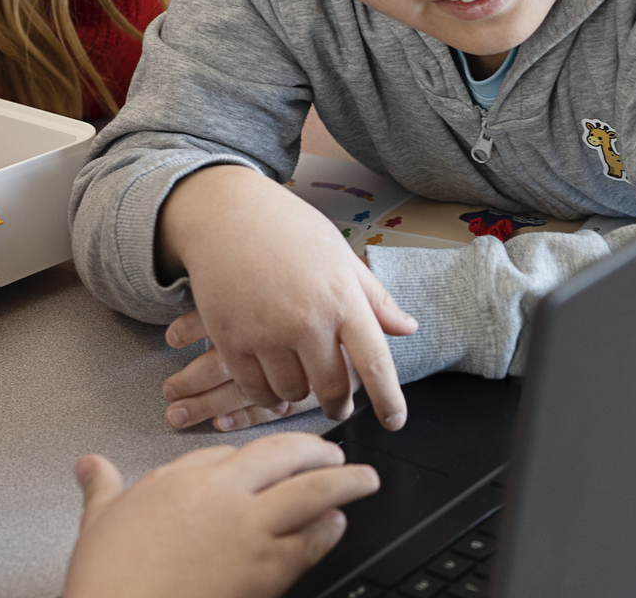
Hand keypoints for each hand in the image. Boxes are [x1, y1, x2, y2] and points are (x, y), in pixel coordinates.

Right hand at [62, 433, 379, 597]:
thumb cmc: (111, 580)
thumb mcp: (100, 521)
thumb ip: (103, 487)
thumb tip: (89, 466)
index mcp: (183, 478)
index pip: (235, 450)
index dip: (261, 456)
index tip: (273, 460)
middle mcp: (222, 495)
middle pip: (285, 454)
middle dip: (317, 451)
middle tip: (336, 455)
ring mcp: (250, 530)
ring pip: (312, 490)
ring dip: (345, 482)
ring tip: (363, 480)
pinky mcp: (268, 569)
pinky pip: (313, 539)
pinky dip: (331, 528)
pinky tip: (337, 525)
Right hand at [159, 166, 416, 428]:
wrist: (226, 214)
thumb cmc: (289, 231)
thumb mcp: (341, 257)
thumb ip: (375, 299)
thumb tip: (409, 328)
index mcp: (343, 299)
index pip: (375, 363)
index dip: (389, 399)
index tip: (395, 422)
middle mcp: (308, 321)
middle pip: (332, 388)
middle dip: (339, 405)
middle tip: (338, 407)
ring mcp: (267, 333)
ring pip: (292, 393)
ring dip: (299, 396)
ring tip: (301, 384)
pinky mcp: (232, 340)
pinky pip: (254, 389)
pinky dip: (265, 395)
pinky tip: (272, 387)